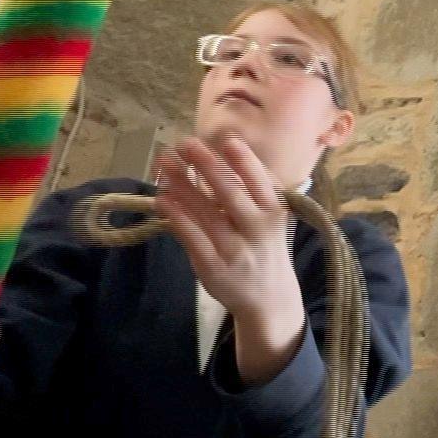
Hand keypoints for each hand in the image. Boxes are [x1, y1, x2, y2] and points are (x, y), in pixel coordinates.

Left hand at [154, 137, 305, 380]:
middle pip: (229, 191)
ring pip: (205, 211)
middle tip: (185, 144)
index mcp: (274, 213)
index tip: (223, 138)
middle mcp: (256, 229)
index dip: (241, 158)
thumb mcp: (271, 219)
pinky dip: (176, 216)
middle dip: (206, 164)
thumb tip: (224, 150)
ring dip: (182, 184)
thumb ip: (254, 191)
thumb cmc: (265, 248)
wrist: (269, 299)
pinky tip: (163, 199)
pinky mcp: (212, 266)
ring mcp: (233, 249)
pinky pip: (191, 237)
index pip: (259, 180)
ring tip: (164, 163)